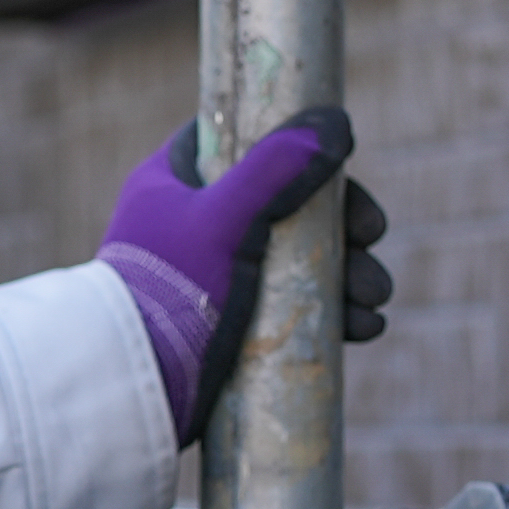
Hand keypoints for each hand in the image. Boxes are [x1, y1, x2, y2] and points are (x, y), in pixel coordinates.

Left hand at [95, 107, 393, 444]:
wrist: (133, 387)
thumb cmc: (170, 292)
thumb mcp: (225, 219)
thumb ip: (276, 168)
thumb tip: (332, 121)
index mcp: (175, 181)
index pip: (246, 144)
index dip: (299, 152)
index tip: (341, 173)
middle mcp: (192, 222)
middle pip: (286, 204)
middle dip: (341, 227)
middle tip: (372, 243)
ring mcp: (212, 274)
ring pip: (298, 259)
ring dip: (349, 274)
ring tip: (375, 302)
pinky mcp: (229, 322)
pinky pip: (294, 306)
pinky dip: (333, 313)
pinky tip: (365, 329)